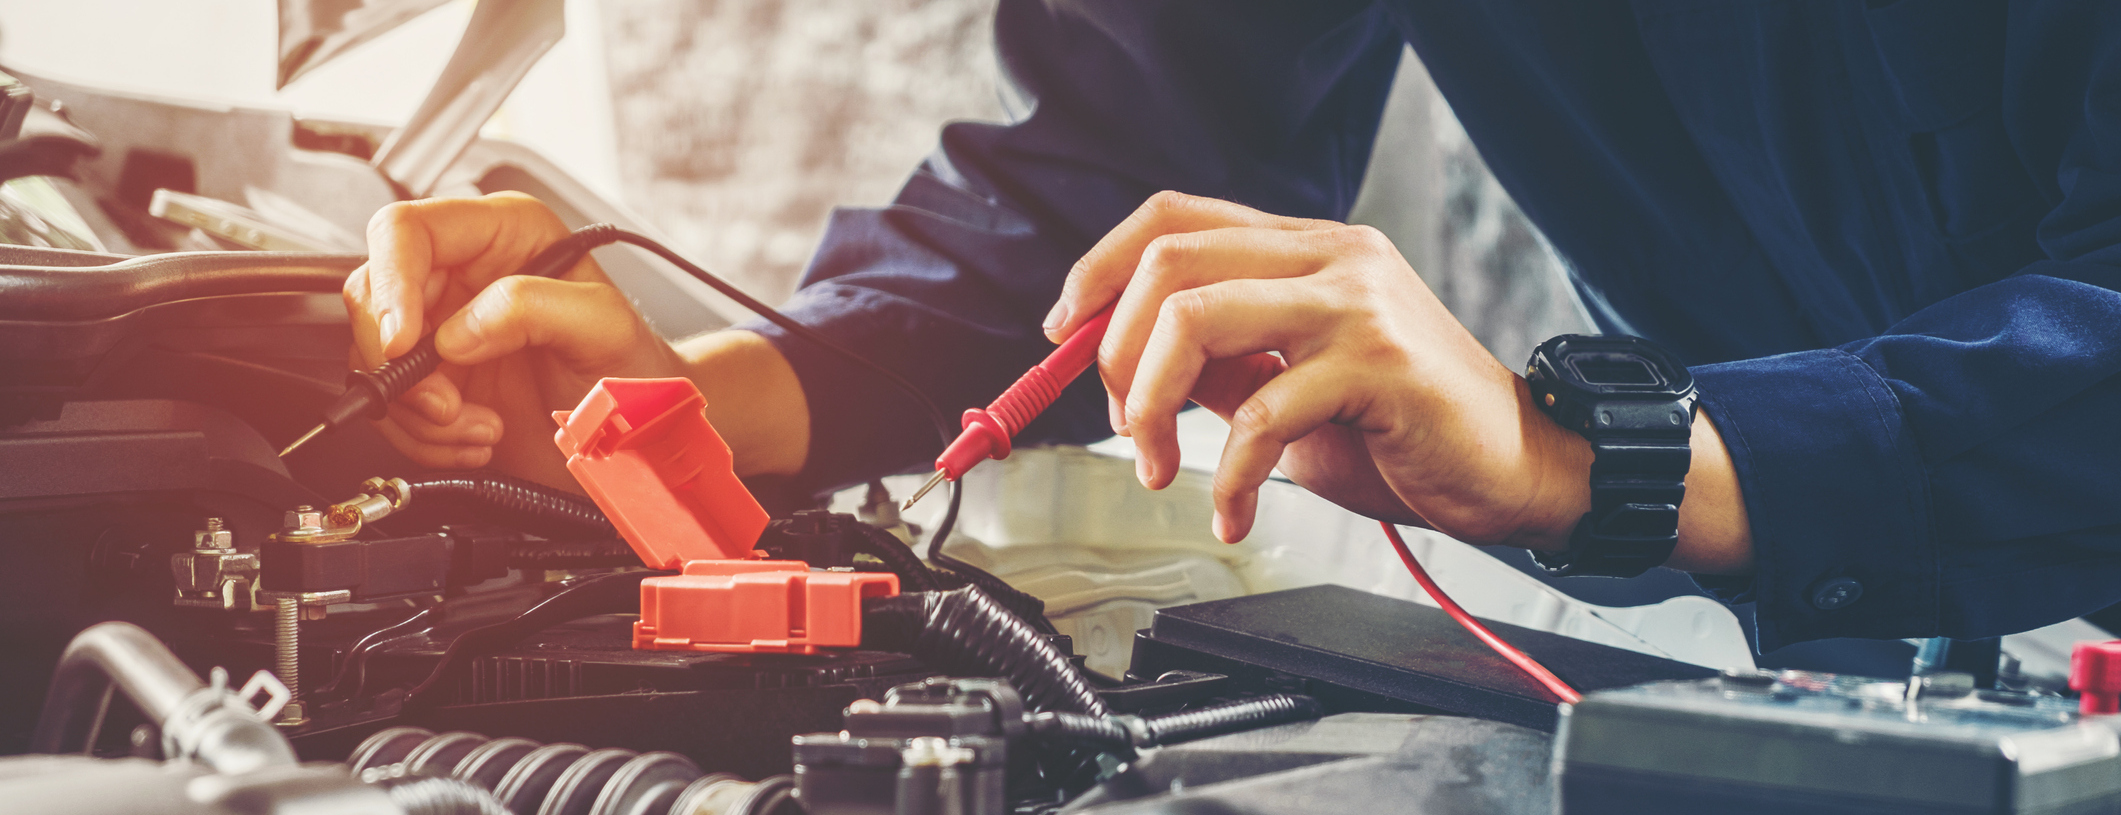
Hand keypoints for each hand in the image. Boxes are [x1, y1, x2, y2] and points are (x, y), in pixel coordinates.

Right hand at [343, 193, 686, 485]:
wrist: (640, 433)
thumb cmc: (634, 367)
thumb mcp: (602, 326)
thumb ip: (534, 307)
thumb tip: (459, 330)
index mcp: (502, 234)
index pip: (406, 230)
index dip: (391, 284)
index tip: (404, 342)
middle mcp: (463, 274)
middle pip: (373, 297)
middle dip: (402, 364)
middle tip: (448, 404)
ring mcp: (444, 329)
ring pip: (375, 359)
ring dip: (419, 411)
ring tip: (481, 427)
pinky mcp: (437, 381)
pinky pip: (392, 407)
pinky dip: (425, 436)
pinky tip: (477, 437)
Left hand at [1046, 192, 1752, 571]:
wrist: (1520, 469)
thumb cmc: (1407, 433)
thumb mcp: (1293, 389)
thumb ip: (1223, 366)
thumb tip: (1128, 369)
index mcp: (1306, 248)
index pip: (1174, 216)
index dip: (1100, 266)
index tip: (1064, 332)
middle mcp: (1331, 255)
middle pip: (1170, 260)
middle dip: (1113, 350)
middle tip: (1119, 423)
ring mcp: (1356, 302)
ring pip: (1197, 318)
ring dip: (1148, 405)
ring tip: (1158, 469)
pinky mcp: (1378, 364)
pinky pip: (1259, 412)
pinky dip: (1225, 474)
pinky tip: (1232, 511)